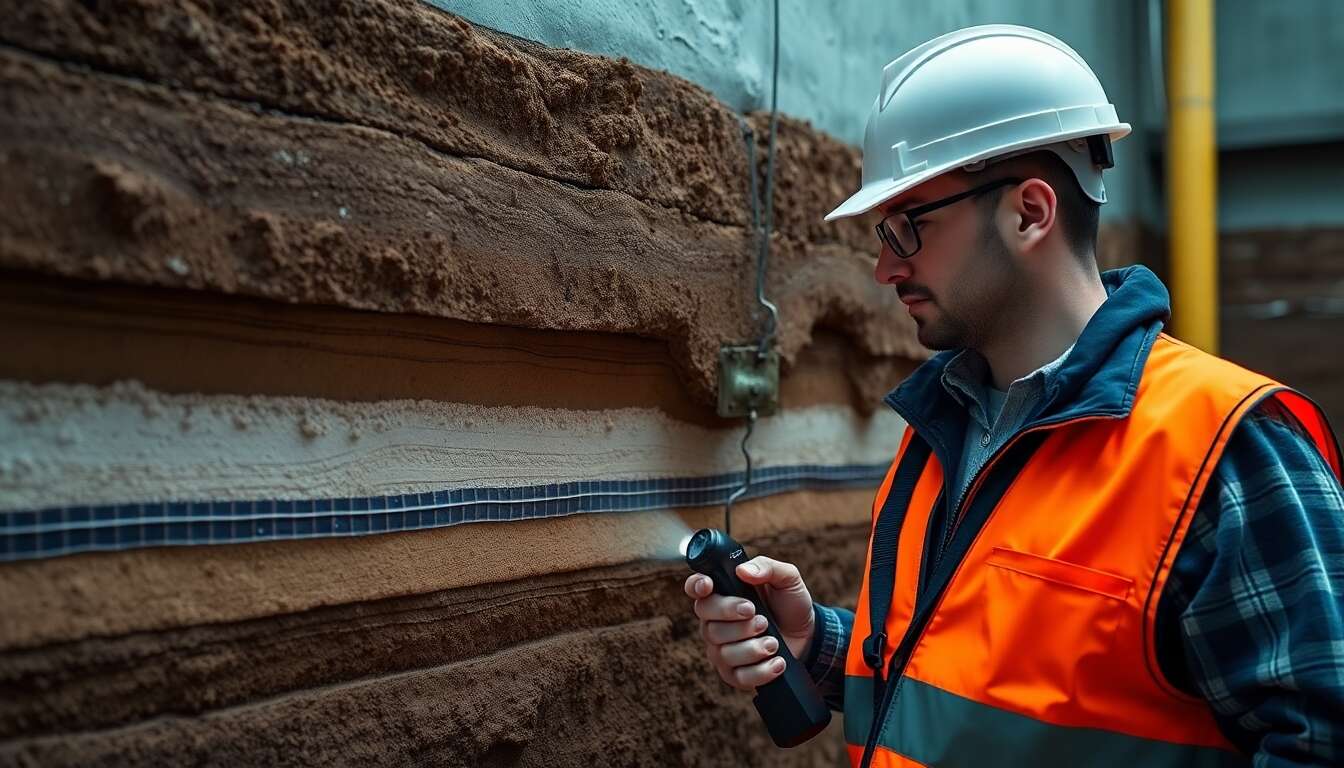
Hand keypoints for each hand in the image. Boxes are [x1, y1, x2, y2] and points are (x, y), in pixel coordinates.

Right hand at [684, 556, 815, 691]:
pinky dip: (761, 670)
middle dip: (735, 622)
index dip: (696, 586)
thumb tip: (743, 570)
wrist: (807, 635)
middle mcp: (715, 622)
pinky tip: (778, 661)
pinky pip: (739, 676)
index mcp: (722, 594)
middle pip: (708, 625)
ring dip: (753, 647)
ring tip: (774, 642)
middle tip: (761, 619)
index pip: (695, 588)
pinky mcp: (735, 674)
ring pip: (724, 653)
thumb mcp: (786, 579)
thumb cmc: (789, 604)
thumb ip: (767, 567)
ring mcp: (722, 650)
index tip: (709, 586)